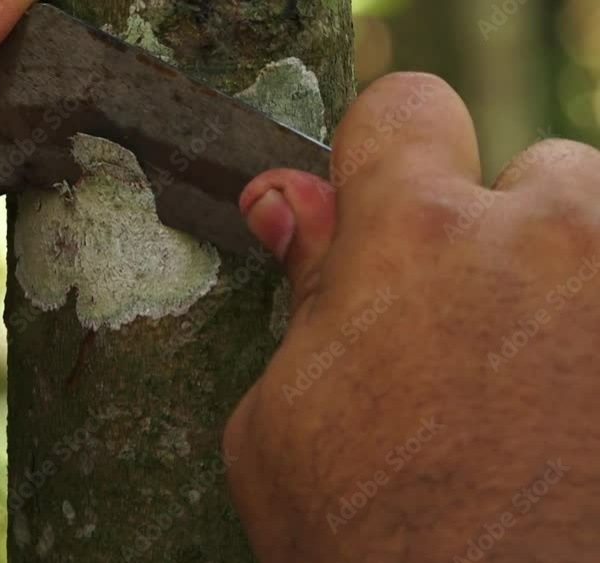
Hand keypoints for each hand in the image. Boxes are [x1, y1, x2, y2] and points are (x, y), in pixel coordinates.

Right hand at [226, 73, 599, 561]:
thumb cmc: (372, 546)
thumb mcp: (285, 423)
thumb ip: (303, 294)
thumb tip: (287, 204)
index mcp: (414, 245)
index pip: (403, 112)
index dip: (383, 157)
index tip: (381, 205)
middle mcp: (547, 240)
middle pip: (537, 174)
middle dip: (501, 240)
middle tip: (470, 337)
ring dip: (573, 285)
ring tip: (541, 387)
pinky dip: (596, 344)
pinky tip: (575, 419)